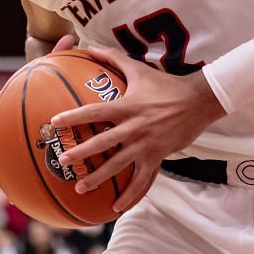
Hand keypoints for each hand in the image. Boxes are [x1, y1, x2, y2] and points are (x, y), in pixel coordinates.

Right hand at [0, 35, 78, 174]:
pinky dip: (6, 178)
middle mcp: (5, 119)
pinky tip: (6, 191)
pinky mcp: (16, 155)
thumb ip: (60, 58)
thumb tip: (71, 36)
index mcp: (12, 100)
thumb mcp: (57, 77)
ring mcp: (7, 137)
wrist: (52, 113)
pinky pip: (10, 167)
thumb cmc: (52, 93)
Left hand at [49, 56, 224, 211]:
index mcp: (126, 107)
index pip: (95, 112)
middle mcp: (134, 128)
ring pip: (119, 166)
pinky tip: (116, 207)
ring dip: (98, 178)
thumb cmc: (165, 85)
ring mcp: (146, 145)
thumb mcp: (138, 69)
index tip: (54, 123)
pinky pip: (143, 181)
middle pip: (103, 144)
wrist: (198, 101)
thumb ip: (113, 58)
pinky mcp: (157, 158)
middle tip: (62, 162)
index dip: (74, 117)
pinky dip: (131, 195)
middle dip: (81, 153)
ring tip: (80, 188)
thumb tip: (89, 46)